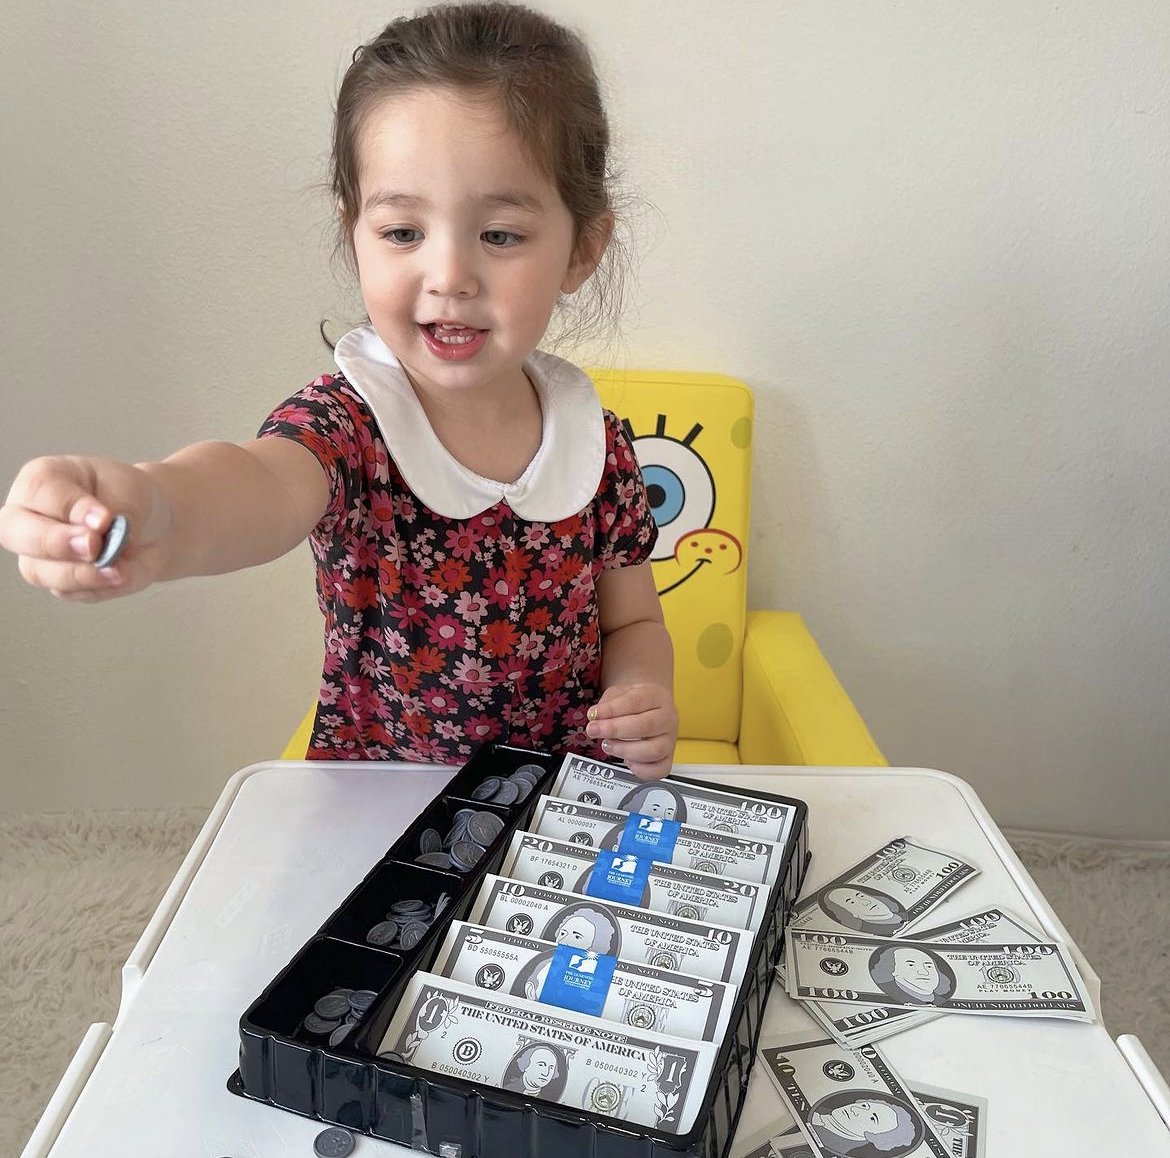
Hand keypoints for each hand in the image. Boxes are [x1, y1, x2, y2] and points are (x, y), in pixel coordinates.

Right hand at [0, 455, 169, 599]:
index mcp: (42, 480)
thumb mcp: (130, 492)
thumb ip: (116, 512)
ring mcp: (38, 554)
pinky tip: (121, 575)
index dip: (70, 508)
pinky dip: (99, 587)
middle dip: (56, 543)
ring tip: (118, 570)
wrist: (153, 525)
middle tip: (94, 547)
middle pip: (14, 533)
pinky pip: (70, 592)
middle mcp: (28, 516)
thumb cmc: (131, 498)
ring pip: (39, 571)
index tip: (105, 519)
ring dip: (81, 574)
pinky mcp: (59, 582)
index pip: (38, 491)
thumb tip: (105, 538)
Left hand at [585, 682, 677, 780]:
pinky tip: (626, 760)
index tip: (593, 714)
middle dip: (615, 729)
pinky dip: (641, 769)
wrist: (650, 708)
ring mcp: (669, 740)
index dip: (612, 709)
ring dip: (624, 749)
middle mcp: (668, 719)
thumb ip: (608, 704)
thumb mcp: (619, 694)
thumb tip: (595, 717)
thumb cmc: (634, 702)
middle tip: (594, 730)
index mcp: (657, 697)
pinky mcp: (667, 759)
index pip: (636, 702)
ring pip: (653, 750)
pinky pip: (659, 770)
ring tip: (607, 744)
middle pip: (646, 726)